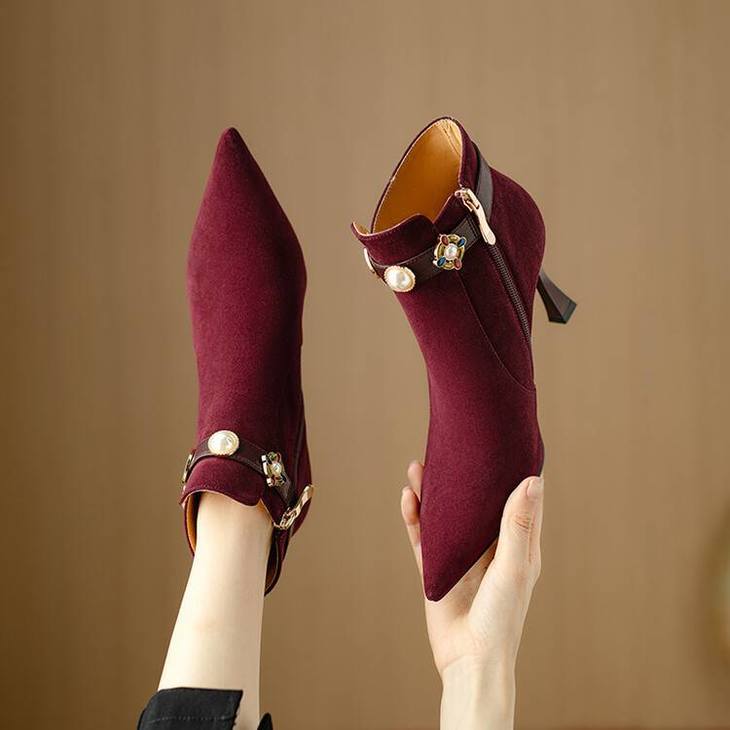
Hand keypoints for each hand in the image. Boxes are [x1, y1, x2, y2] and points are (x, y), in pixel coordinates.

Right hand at [401, 462, 543, 729]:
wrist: (470, 663)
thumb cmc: (501, 619)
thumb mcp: (514, 567)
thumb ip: (518, 524)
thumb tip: (533, 479)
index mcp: (519, 546)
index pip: (518, 501)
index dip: (513, 472)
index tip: (505, 443)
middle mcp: (490, 548)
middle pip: (476, 503)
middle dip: (464, 477)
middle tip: (452, 446)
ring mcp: (462, 558)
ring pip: (446, 516)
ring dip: (433, 492)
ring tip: (419, 465)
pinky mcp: (437, 570)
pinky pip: (423, 537)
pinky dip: (415, 517)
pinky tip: (408, 497)